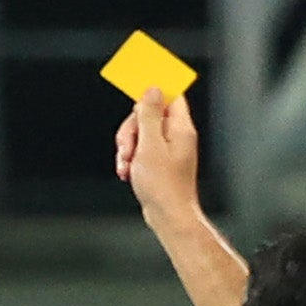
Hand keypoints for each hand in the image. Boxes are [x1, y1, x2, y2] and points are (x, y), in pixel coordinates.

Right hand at [114, 87, 201, 226]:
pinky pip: (141, 150)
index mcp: (179, 128)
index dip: (152, 92)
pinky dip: (131, 158)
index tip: (136, 91)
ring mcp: (169, 149)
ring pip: (141, 133)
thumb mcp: (150, 146)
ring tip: (126, 165)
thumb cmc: (163, 186)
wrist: (168, 215)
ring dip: (127, 147)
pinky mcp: (160, 161)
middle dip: (131, 130)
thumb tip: (152, 90)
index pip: (170, 95)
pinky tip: (127, 172)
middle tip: (127, 148)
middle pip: (148, 115)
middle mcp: (177, 135)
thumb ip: (149, 115)